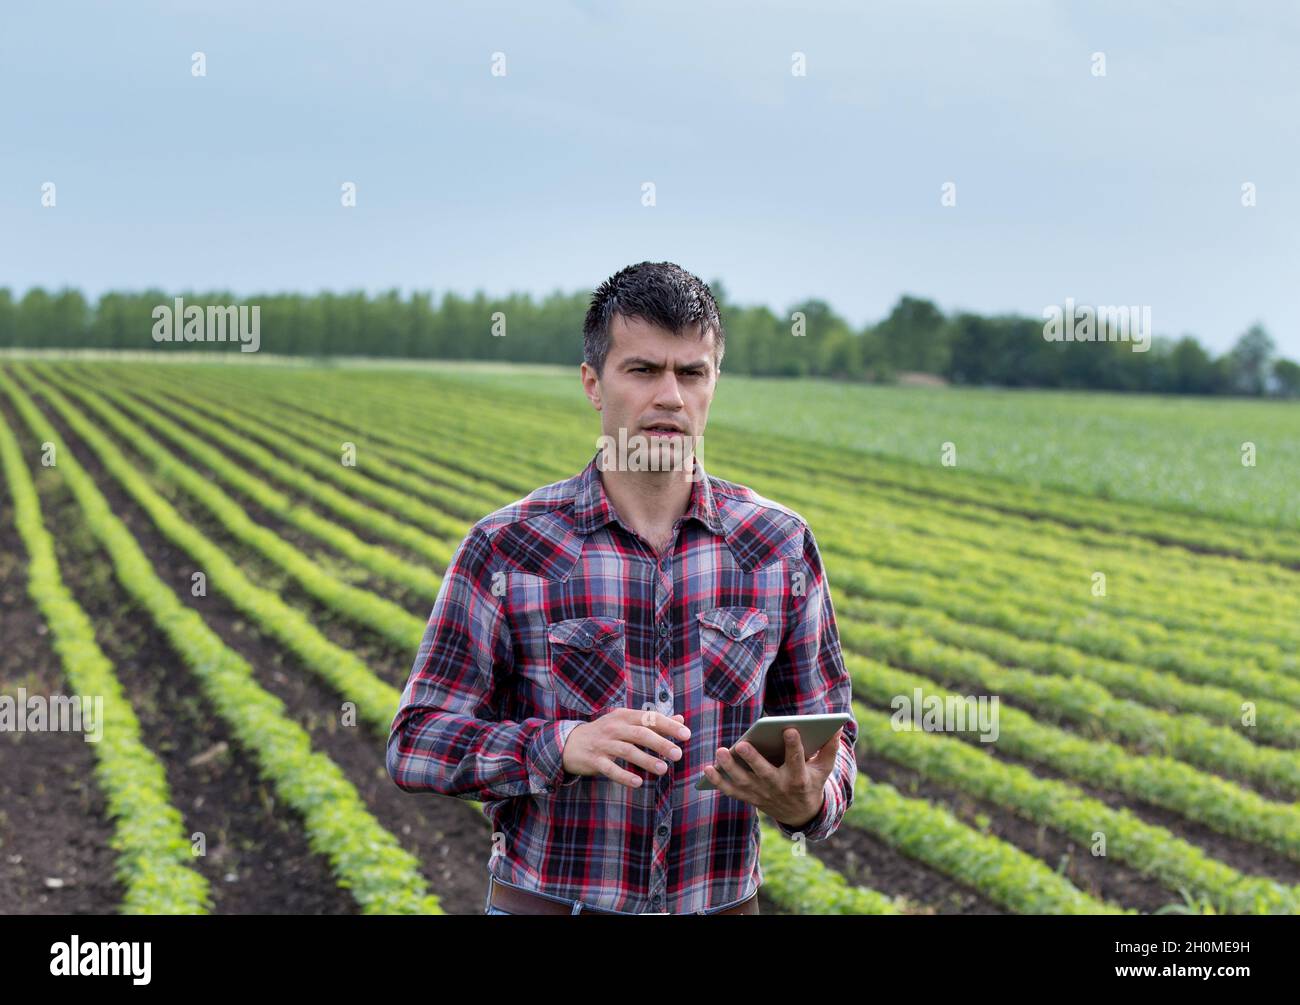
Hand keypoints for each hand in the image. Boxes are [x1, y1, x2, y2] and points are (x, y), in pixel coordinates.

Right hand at [562, 709, 690, 788]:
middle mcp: (614, 727)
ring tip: (663, 769)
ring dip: (645, 760)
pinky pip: (610, 769)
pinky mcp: (594, 760)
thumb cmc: (606, 732)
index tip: (686, 734)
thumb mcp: (627, 722)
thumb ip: (653, 722)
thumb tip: (680, 719)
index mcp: (624, 716)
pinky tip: (638, 782)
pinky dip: (624, 776)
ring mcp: (603, 744)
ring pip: (626, 750)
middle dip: (660, 743)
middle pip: (640, 733)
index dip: (668, 725)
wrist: (571, 743)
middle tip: (678, 754)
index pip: (649, 718)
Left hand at [703, 727, 841, 828]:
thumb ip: (829, 749)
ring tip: (721, 751)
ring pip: (743, 782)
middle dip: (753, 759)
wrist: (800, 814)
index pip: (797, 761)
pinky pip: (731, 791)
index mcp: (799, 778)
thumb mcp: (823, 770)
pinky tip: (707, 769)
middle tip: (742, 744)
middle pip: (764, 773)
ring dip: (730, 768)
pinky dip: (718, 782)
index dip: (794, 746)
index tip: (790, 729)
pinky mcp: (749, 798)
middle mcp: (779, 787)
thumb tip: (837, 728)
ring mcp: (762, 794)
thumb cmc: (811, 783)